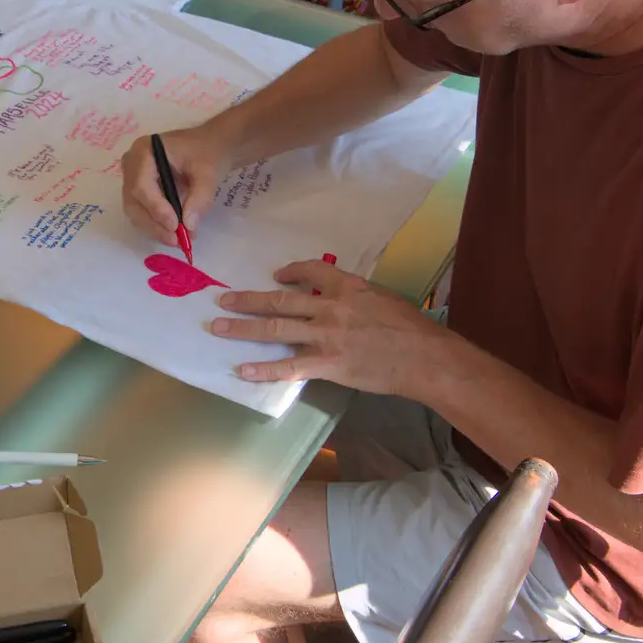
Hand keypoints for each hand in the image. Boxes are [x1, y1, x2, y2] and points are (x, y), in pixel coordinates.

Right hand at [120, 125, 234, 248]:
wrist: (209, 146)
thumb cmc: (207, 152)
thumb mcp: (208, 172)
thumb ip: (200, 198)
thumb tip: (189, 226)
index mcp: (144, 151)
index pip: (142, 185)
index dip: (156, 208)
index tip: (175, 226)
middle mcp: (131, 164)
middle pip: (134, 200)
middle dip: (154, 223)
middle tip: (176, 240)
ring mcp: (133, 177)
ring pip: (135, 210)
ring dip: (154, 228)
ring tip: (178, 240)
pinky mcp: (139, 190)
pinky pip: (141, 211)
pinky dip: (155, 225)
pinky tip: (173, 233)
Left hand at [211, 259, 446, 393]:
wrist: (423, 357)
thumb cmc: (410, 328)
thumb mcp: (383, 298)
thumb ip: (356, 297)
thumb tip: (338, 299)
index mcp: (347, 286)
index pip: (311, 271)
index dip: (291, 272)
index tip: (278, 275)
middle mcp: (330, 307)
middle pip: (280, 301)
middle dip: (248, 300)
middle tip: (223, 300)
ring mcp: (325, 336)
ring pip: (275, 329)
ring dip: (244, 328)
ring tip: (219, 327)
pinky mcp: (327, 363)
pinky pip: (289, 367)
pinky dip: (264, 370)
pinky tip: (243, 371)